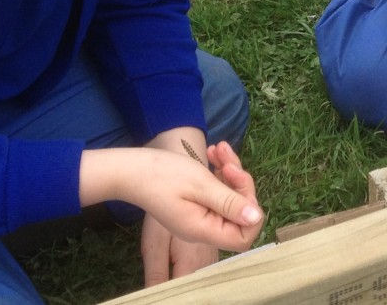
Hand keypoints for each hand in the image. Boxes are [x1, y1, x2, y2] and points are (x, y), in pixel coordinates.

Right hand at [137, 141, 255, 285]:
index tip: (241, 185)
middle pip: (239, 214)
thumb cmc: (162, 175)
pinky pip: (217, 191)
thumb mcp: (200, 185)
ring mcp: (199, 216)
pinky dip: (219, 172)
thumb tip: (255, 217)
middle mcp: (203, 228)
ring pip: (230, 198)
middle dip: (240, 184)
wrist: (130, 168)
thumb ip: (229, 203)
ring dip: (230, 172)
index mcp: (204, 230)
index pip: (243, 237)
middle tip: (228, 161)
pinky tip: (212, 152)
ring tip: (218, 149)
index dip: (251, 213)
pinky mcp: (195, 203)